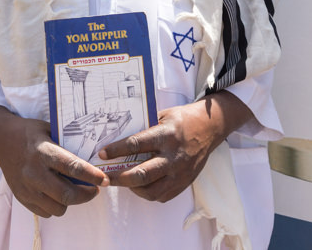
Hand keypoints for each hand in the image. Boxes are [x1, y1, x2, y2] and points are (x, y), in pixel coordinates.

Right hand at [0, 106, 108, 216]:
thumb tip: (93, 156)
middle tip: (95, 190)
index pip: (73, 168)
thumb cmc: (30, 133)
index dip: (92, 176)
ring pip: (58, 208)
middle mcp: (34, 172)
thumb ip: (67, 145)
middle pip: (66, 194)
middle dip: (86, 195)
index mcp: (43, 152)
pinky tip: (57, 193)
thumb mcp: (49, 130)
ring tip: (74, 191)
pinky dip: (55, 206)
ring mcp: (26, 187)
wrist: (1, 139)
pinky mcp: (21, 197)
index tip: (104, 180)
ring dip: (70, 202)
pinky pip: (45, 212)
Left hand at [98, 91, 251, 201]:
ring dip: (132, 188)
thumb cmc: (182, 120)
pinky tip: (140, 185)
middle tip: (105, 177)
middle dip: (119, 178)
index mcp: (166, 135)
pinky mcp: (184, 182)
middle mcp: (173, 156)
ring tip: (123, 181)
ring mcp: (180, 172)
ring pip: (151, 191)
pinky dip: (148, 193)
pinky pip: (162, 196)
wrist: (209, 128)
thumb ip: (144, 128)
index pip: (136, 145)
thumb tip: (117, 136)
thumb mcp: (162, 116)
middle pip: (141, 175)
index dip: (116, 151)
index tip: (102, 154)